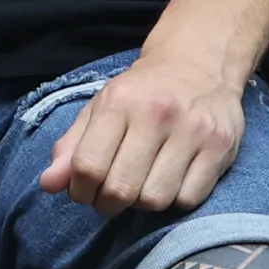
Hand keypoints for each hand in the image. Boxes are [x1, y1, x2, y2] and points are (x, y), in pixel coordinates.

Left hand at [39, 46, 246, 213]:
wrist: (199, 65)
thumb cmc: (141, 93)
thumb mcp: (99, 109)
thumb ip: (71, 147)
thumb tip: (48, 184)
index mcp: (118, 103)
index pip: (88, 166)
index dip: (80, 191)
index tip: (84, 192)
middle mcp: (157, 114)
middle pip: (121, 189)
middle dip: (108, 203)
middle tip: (111, 197)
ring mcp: (193, 131)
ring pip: (156, 199)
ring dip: (142, 204)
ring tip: (141, 186)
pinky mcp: (221, 148)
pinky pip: (189, 199)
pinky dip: (175, 200)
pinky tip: (170, 182)